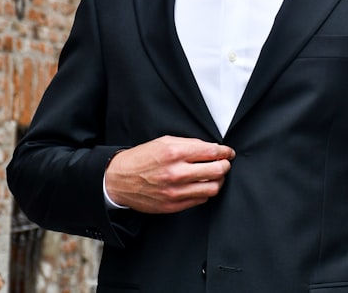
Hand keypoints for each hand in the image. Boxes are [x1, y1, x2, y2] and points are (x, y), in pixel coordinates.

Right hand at [105, 136, 234, 213]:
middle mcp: (176, 173)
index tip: (228, 152)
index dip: (225, 152)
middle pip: (217, 171)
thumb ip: (189, 144)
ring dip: (218, 181)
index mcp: (175, 152)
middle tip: (224, 163)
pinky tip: (201, 185)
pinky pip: (200, 200)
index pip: (212, 152)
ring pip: (212, 188)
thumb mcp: (164, 142)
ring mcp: (175, 191)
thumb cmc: (141, 159)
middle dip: (225, 165)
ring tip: (215, 176)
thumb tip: (211, 148)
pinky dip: (205, 192)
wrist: (118, 180)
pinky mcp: (172, 205)